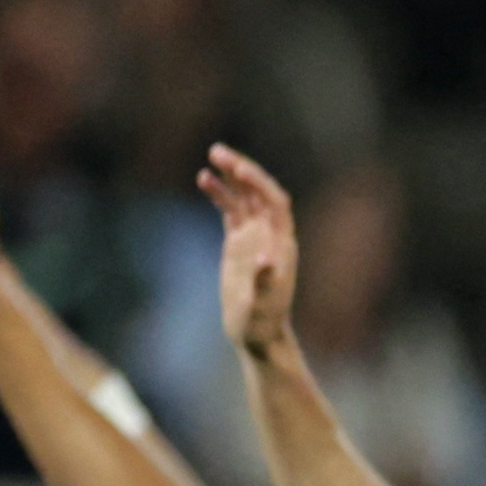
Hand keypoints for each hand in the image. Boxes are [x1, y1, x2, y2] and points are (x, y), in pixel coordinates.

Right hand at [200, 143, 301, 357]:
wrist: (257, 333)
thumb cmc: (261, 322)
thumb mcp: (261, 304)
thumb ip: (264, 282)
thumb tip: (264, 259)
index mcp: (282, 243)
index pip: (275, 203)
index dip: (259, 184)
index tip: (239, 170)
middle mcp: (270, 235)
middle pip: (259, 192)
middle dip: (243, 171)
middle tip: (218, 152)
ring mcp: (254, 237)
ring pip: (244, 198)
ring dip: (230, 176)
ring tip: (211, 157)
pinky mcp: (238, 242)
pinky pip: (230, 210)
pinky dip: (220, 193)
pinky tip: (204, 178)